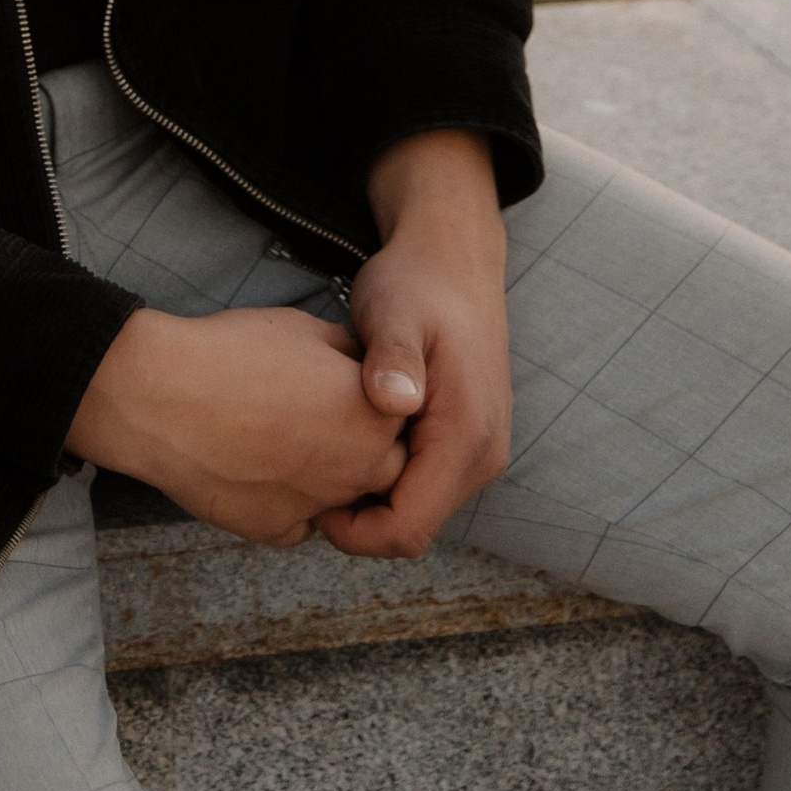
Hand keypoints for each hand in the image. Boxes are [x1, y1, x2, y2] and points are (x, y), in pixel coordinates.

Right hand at [65, 305, 405, 548]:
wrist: (164, 395)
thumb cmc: (236, 352)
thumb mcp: (308, 329)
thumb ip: (351, 356)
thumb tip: (363, 368)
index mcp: (375, 416)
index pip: (404, 419)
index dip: (376, 401)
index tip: (348, 388)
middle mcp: (358, 470)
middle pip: (383, 466)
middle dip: (361, 444)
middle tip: (319, 415)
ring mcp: (319, 507)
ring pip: (341, 497)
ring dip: (327, 474)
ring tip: (284, 435)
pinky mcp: (277, 531)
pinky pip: (299, 520)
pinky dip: (286, 499)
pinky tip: (255, 462)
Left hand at [315, 132, 513, 560]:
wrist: (453, 259)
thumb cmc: (417, 283)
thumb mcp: (395, 311)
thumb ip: (394, 358)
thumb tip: (395, 402)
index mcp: (466, 435)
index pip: (409, 528)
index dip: (355, 531)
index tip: (309, 498)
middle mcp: (483, 455)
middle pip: (413, 527)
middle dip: (359, 520)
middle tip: (307, 477)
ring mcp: (478, 451)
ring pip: (416, 509)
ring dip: (370, 498)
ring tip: (323, 458)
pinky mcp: (466, 442)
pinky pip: (421, 485)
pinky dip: (384, 478)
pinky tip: (347, 443)